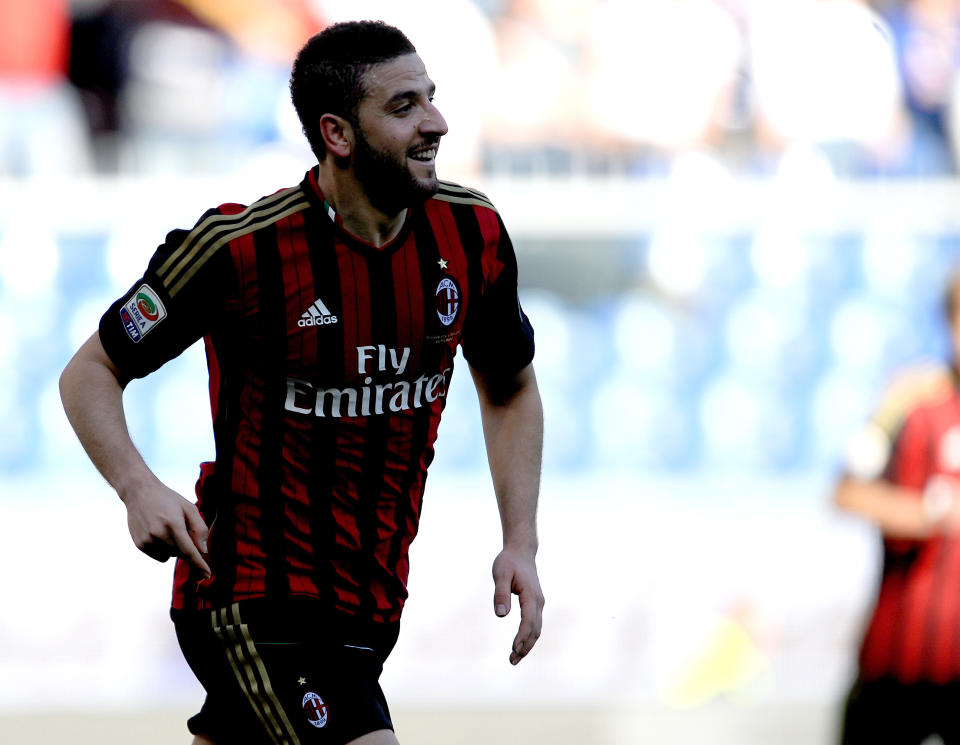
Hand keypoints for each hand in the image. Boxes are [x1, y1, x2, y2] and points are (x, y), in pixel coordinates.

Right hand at [122, 481, 210, 577]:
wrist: (139, 492)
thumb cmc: (168, 499)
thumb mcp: (189, 508)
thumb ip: (199, 528)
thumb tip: (203, 550)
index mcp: (173, 524)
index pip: (189, 551)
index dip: (199, 565)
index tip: (207, 575)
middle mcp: (158, 535)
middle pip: (181, 554)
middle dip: (187, 547)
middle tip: (182, 528)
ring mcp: (147, 541)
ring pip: (171, 556)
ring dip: (174, 547)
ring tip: (167, 527)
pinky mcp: (140, 545)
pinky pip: (160, 556)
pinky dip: (163, 549)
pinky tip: (158, 533)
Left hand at [492, 547, 543, 664]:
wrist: (521, 552)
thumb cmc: (508, 562)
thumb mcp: (500, 574)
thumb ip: (500, 593)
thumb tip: (501, 615)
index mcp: (531, 595)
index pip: (528, 620)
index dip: (522, 636)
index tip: (513, 649)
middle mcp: (538, 601)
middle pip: (535, 629)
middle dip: (525, 647)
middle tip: (512, 661)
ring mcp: (538, 603)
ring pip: (536, 629)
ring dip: (527, 645)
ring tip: (514, 658)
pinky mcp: (535, 604)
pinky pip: (534, 625)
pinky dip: (529, 637)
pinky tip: (519, 646)